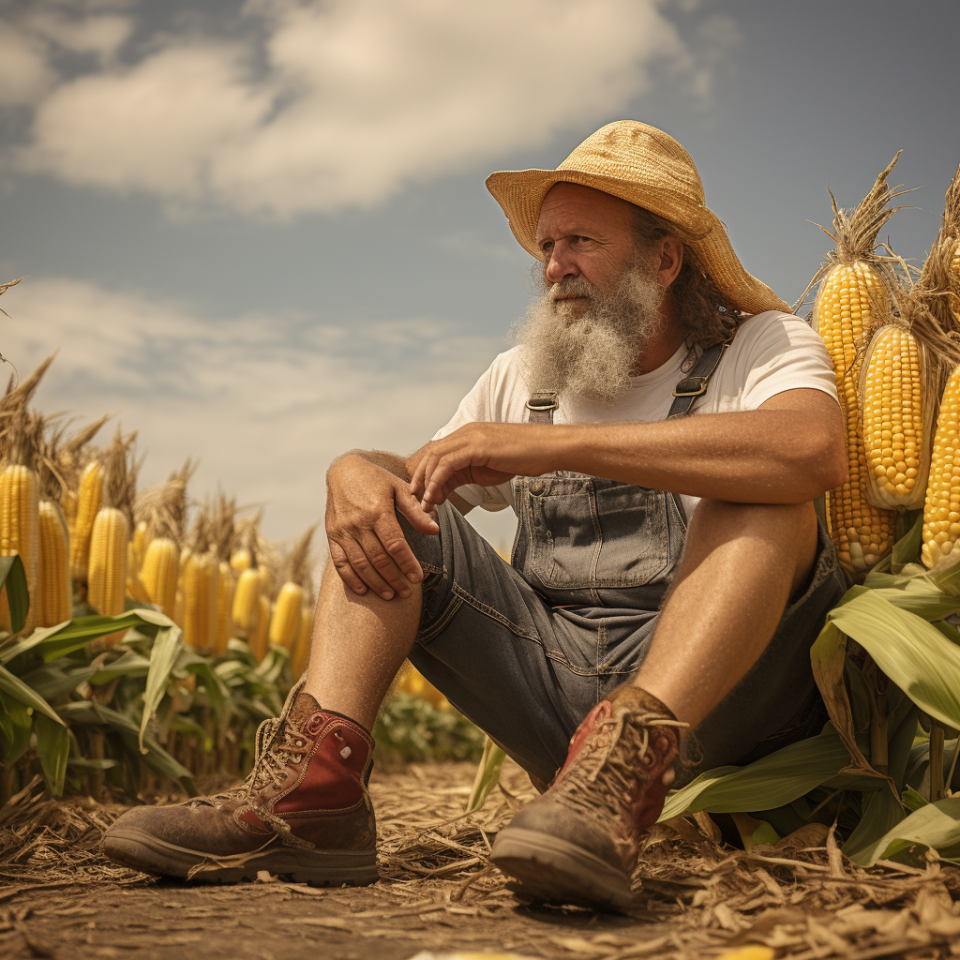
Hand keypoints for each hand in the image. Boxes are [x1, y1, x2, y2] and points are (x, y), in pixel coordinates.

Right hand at [325, 454, 437, 599]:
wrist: (343, 471)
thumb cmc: (376, 480)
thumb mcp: (399, 488)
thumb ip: (416, 511)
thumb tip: (435, 530)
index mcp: (377, 511)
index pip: (395, 545)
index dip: (407, 564)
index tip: (418, 578)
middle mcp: (358, 523)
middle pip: (378, 559)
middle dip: (395, 578)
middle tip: (407, 592)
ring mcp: (343, 530)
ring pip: (360, 564)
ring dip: (376, 583)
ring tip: (390, 595)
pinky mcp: (332, 535)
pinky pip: (340, 562)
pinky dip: (350, 578)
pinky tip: (363, 590)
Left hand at [408, 423, 548, 511]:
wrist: (548, 448)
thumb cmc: (524, 457)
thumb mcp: (487, 467)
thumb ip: (465, 472)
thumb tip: (446, 488)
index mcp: (467, 435)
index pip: (436, 453)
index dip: (425, 474)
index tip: (423, 496)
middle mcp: (465, 432)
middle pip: (430, 454)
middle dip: (419, 479)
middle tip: (417, 502)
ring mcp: (470, 437)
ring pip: (435, 459)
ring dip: (426, 484)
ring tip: (425, 504)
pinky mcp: (477, 446)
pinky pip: (447, 464)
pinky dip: (437, 482)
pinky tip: (437, 497)